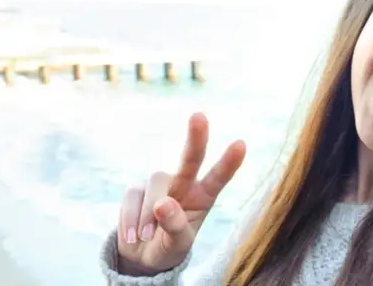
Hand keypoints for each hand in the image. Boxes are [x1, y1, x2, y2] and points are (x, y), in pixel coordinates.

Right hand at [115, 112, 244, 274]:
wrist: (141, 255)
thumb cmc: (168, 246)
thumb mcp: (178, 245)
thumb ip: (175, 226)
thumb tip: (162, 204)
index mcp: (203, 197)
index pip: (218, 178)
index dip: (229, 162)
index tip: (241, 144)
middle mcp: (183, 183)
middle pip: (190, 158)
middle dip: (195, 138)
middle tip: (199, 116)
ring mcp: (159, 183)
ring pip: (156, 183)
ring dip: (149, 214)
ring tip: (146, 237)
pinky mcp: (136, 188)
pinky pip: (132, 197)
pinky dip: (131, 220)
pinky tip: (133, 237)